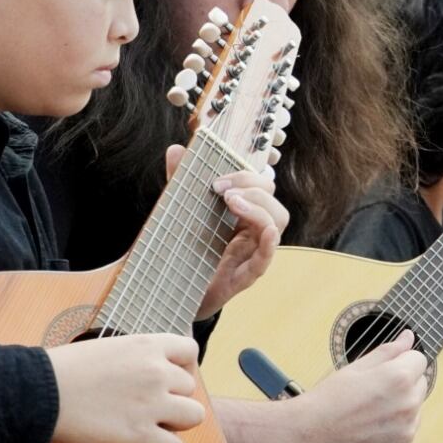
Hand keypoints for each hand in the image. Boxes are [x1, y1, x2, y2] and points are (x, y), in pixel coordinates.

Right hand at [48, 333, 205, 442]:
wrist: (40, 392)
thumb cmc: (65, 370)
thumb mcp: (110, 347)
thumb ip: (139, 358)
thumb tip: (156, 374)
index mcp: (148, 345)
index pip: (189, 351)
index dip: (181, 367)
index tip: (166, 378)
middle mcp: (158, 372)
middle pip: (190, 388)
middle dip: (173, 398)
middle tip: (147, 406)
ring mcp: (153, 404)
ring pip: (193, 416)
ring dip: (174, 423)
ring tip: (149, 424)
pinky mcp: (141, 435)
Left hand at [160, 144, 286, 319]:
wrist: (167, 293)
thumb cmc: (180, 252)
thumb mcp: (180, 212)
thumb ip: (180, 182)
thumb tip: (176, 149)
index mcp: (242, 216)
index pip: (262, 188)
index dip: (245, 177)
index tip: (217, 179)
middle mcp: (251, 234)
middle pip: (273, 203)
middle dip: (253, 188)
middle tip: (223, 190)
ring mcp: (249, 255)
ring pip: (276, 226)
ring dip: (260, 210)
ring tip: (234, 203)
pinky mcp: (241, 278)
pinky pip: (265, 260)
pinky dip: (270, 244)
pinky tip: (267, 231)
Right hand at [290, 331, 426, 442]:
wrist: (306, 439)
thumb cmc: (327, 400)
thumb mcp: (356, 368)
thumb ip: (388, 351)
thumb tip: (408, 337)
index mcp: (399, 377)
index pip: (419, 360)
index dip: (400, 363)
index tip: (382, 373)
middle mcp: (409, 405)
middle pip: (420, 386)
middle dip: (403, 386)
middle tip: (371, 396)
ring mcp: (407, 433)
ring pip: (414, 412)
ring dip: (400, 411)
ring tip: (367, 417)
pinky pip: (406, 437)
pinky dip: (393, 436)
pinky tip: (369, 435)